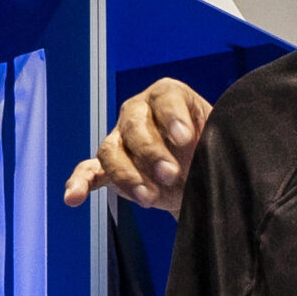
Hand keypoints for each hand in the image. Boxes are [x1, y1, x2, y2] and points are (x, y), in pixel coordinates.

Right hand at [63, 77, 213, 214]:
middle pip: (134, 126)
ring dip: (126, 175)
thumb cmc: (214, 148)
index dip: (173, 117)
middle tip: (171, 175)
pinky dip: (80, 183)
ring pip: (111, 150)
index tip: (186, 139)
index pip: (166, 98)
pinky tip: (73, 197)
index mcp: (169, 97)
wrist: (205, 172)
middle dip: (151, 152)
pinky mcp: (109, 167)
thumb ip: (221, 137)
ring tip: (148, 198)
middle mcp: (139, 112)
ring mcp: (121, 140)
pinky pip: (90, 171)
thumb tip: (222, 147)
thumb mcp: (223, 137)